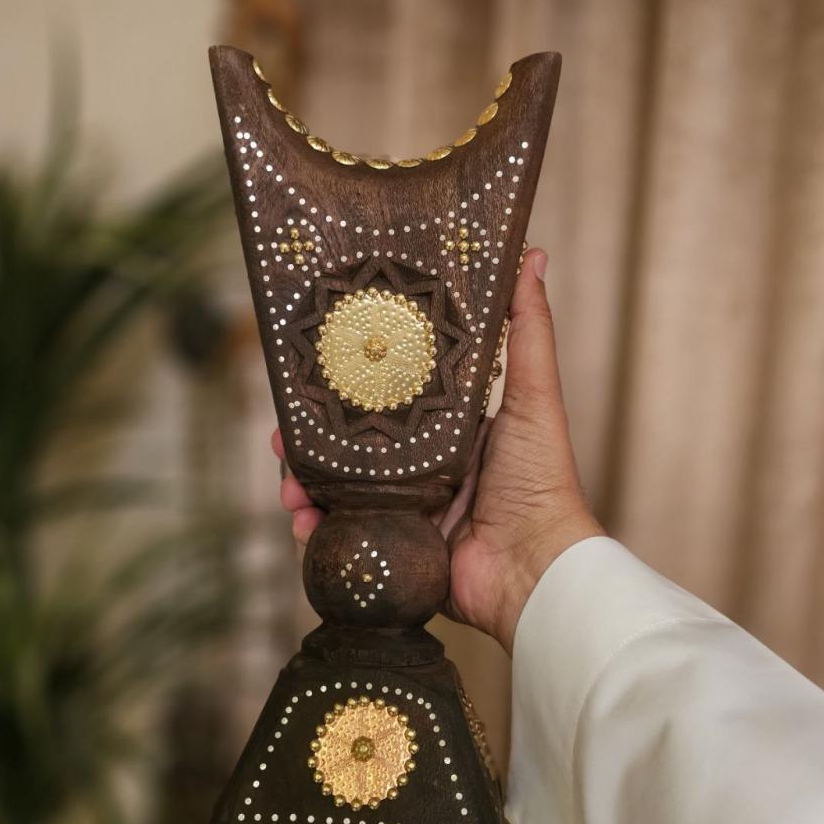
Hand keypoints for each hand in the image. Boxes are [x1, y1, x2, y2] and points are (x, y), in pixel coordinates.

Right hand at [273, 249, 602, 653]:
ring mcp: (405, 511)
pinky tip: (299, 524)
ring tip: (286, 482)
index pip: (384, 400)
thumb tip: (535, 254)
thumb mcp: (532, 394)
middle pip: (351, 446)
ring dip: (303, 484)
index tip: (312, 374)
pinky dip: (315, 533)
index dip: (347, 388)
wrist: (537, 569)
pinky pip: (344, 539)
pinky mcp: (395, 550)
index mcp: (447, 430)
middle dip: (311, 440)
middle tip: (282, 434)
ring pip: (338, 491)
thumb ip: (528, 330)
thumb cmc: (540, 477)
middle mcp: (422, 469)